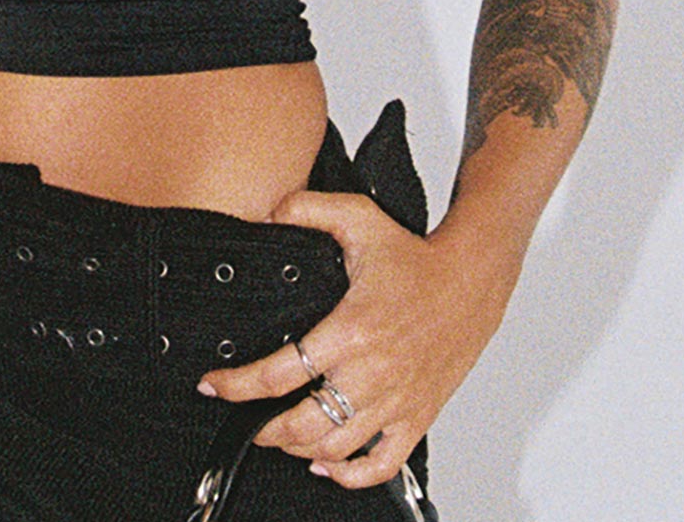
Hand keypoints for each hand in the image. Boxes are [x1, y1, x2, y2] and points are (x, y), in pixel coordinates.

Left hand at [195, 191, 509, 489]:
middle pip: (302, 425)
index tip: (212, 384)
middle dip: (262, 429)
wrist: (470, 281)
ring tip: (278, 435)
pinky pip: (380, 465)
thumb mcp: (358, 217)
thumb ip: (308, 208)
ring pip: (334, 449)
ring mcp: (395, 401)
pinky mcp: (416, 417)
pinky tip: (328, 465)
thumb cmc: (415, 255)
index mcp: (351, 330)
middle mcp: (371, 373)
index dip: (237, 385)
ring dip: (297, 449)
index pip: (281, 372)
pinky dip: (350, 476)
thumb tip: (267, 212)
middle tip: (242, 420)